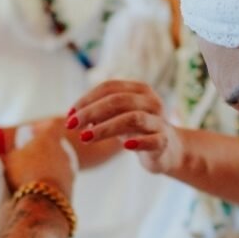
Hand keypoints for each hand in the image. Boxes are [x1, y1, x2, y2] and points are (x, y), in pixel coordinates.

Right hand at [3, 120, 74, 198]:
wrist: (43, 200)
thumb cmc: (24, 174)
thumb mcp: (9, 160)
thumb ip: (7, 151)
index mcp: (49, 139)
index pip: (54, 125)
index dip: (44, 127)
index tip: (34, 133)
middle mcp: (62, 151)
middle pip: (55, 147)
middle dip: (43, 151)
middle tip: (29, 159)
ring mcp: (68, 169)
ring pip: (58, 165)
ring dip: (47, 169)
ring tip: (33, 178)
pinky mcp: (70, 186)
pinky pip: (59, 181)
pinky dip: (51, 183)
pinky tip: (40, 190)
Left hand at [68, 80, 183, 174]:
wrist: (169, 150)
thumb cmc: (137, 130)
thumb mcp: (117, 117)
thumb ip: (98, 113)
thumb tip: (72, 116)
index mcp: (138, 90)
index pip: (109, 87)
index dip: (86, 99)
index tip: (69, 115)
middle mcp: (151, 101)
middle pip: (118, 100)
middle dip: (91, 112)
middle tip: (72, 126)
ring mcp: (159, 121)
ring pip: (133, 118)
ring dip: (105, 128)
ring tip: (85, 137)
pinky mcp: (164, 141)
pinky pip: (153, 140)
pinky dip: (138, 142)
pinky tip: (124, 146)